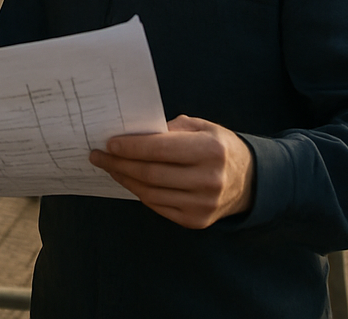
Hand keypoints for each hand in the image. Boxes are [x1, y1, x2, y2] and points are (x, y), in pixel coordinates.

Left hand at [89, 114, 253, 228]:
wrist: (249, 180)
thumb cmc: (217, 146)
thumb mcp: (200, 126)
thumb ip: (168, 128)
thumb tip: (131, 133)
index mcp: (210, 150)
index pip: (160, 149)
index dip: (131, 147)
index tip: (109, 143)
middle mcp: (209, 180)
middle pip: (151, 174)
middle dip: (119, 164)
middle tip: (98, 155)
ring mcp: (203, 204)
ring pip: (151, 193)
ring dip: (124, 179)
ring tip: (108, 167)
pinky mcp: (197, 221)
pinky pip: (158, 206)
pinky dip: (139, 193)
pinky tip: (128, 180)